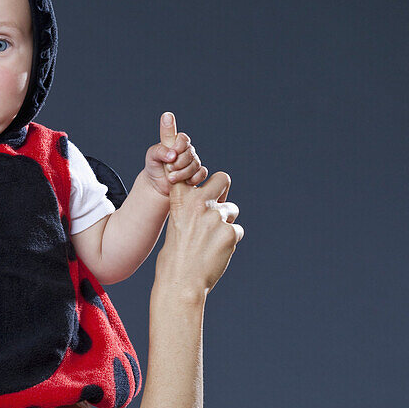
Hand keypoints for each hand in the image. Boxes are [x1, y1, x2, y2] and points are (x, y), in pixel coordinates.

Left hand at [145, 112, 206, 196]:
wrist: (156, 185)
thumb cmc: (154, 166)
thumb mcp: (151, 155)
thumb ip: (160, 151)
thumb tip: (173, 155)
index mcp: (176, 143)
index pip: (183, 139)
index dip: (179, 146)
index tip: (171, 155)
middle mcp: (187, 151)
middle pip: (190, 153)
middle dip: (179, 162)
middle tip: (169, 168)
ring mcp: (193, 163)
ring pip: (196, 164)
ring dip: (184, 173)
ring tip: (171, 178)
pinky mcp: (197, 175)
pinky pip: (202, 173)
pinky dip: (195, 178)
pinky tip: (186, 182)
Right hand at [155, 114, 242, 298]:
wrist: (181, 282)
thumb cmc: (177, 255)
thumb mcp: (179, 225)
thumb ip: (194, 208)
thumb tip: (220, 201)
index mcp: (178, 200)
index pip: (183, 168)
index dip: (174, 143)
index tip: (172, 124)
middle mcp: (196, 203)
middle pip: (222, 179)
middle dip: (222, 191)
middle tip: (215, 210)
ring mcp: (214, 216)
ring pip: (231, 210)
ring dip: (225, 224)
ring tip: (210, 243)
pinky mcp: (229, 231)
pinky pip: (236, 231)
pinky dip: (229, 242)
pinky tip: (216, 253)